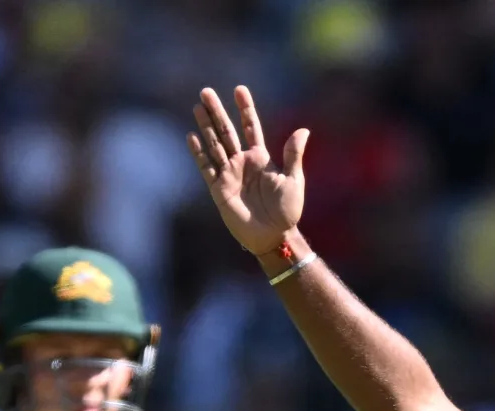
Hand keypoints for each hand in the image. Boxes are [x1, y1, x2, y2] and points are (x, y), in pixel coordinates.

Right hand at [188, 85, 305, 259]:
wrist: (273, 236)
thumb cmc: (287, 211)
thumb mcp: (293, 180)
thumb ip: (293, 155)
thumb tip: (303, 130)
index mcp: (260, 158)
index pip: (250, 127)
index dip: (245, 109)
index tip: (239, 90)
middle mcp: (242, 162)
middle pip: (227, 131)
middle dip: (217, 111)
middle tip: (206, 91)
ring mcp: (229, 174)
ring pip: (214, 144)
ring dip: (206, 126)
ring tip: (197, 106)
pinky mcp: (219, 188)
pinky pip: (206, 166)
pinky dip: (198, 152)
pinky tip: (191, 136)